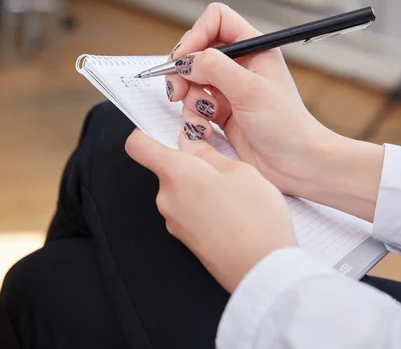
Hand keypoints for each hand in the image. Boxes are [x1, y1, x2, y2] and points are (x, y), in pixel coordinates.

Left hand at [125, 128, 296, 292]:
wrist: (263, 269)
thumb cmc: (255, 218)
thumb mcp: (239, 170)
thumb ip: (208, 154)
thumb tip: (189, 145)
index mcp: (176, 174)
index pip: (138, 146)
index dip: (145, 133)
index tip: (160, 130)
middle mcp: (166, 198)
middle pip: (165, 169)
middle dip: (188, 163)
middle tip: (221, 165)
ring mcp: (174, 222)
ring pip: (179, 190)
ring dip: (198, 186)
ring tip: (232, 194)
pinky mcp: (185, 239)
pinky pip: (187, 211)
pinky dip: (203, 206)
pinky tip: (230, 213)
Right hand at [166, 3, 383, 221]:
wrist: (297, 164)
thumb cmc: (286, 126)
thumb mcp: (249, 90)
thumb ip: (214, 68)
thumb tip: (185, 61)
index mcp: (254, 48)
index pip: (216, 21)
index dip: (195, 35)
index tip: (184, 59)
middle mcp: (240, 65)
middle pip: (196, 51)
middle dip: (184, 71)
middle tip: (179, 90)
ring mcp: (229, 89)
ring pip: (191, 81)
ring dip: (190, 99)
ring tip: (205, 115)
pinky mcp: (222, 113)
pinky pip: (194, 107)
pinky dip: (194, 118)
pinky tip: (207, 131)